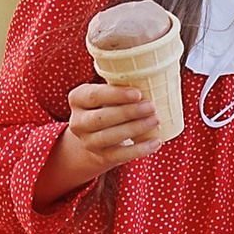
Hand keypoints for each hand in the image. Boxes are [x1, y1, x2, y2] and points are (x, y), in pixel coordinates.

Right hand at [38, 79, 165, 200]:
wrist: (96, 137)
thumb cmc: (108, 106)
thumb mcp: (107, 93)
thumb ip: (120, 86)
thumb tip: (152, 76)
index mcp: (77, 99)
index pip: (94, 96)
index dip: (116, 95)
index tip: (137, 93)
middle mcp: (78, 122)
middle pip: (101, 118)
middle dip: (128, 112)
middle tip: (151, 106)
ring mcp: (88, 142)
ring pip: (110, 137)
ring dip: (135, 128)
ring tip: (155, 120)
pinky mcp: (101, 157)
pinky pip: (121, 155)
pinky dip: (139, 149)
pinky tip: (156, 142)